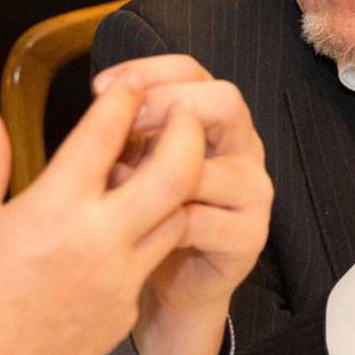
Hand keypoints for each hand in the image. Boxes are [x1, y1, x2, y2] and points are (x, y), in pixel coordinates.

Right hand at [0, 83, 206, 354]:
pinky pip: (153, 260)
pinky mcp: (125, 311)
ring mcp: (119, 280)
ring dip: (176, 185)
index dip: (126, 96)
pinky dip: (152, 233)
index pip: (107, 132)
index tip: (131, 81)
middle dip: (187, 131)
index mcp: (53, 208)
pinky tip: (132, 223)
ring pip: (178, 216)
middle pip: (176, 171)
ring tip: (162, 164)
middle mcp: (98, 241)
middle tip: (183, 112)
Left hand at [93, 54, 272, 354]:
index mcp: (216, 119)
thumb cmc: (147, 214)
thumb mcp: (133, 161)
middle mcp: (244, 147)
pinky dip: (164, 222)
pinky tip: (137, 226)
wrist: (167, 283)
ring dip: (156, 173)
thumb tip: (103, 98)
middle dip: (165, 106)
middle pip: (224, 100)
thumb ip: (128, 130)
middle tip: (121, 126)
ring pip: (210, 165)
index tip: (100, 88)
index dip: (148, 71)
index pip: (192, 71)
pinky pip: (204, 220)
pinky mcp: (251, 237)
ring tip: (116, 186)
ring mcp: (253, 192)